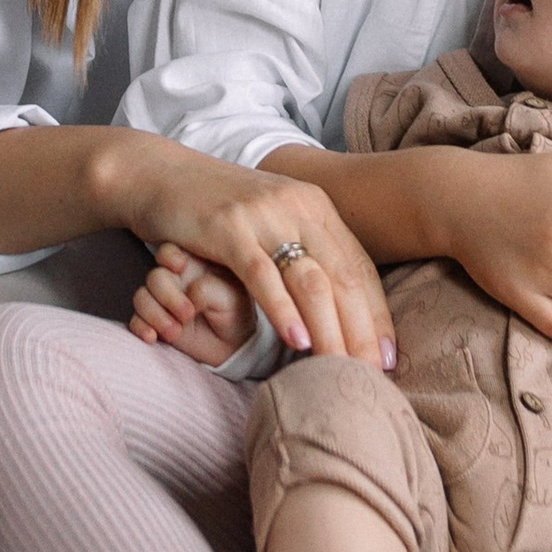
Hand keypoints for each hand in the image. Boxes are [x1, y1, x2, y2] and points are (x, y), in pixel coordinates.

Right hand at [105, 136, 394, 363]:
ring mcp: (264, 214)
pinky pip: (264, 275)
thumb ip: (303, 251)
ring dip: (331, 330)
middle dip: (362, 332)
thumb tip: (338, 306)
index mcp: (315, 206)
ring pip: (311, 280)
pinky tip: (298, 341)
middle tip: (374, 376)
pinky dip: (284, 311)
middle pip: (343, 277)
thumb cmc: (218, 207)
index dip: (378, 316)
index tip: (390, 359)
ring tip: (342, 369)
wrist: (161, 174)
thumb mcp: (272, 221)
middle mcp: (297, 206)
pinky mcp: (229, 227)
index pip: (359, 268)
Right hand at [131, 244, 257, 365]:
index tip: (179, 266)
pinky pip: (135, 321)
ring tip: (176, 332)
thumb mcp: (230, 296)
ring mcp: (161, 302)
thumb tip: (188, 294)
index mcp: (191, 264)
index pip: (169, 251)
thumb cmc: (234, 311)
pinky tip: (152, 338)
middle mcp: (173, 280)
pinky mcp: (153, 323)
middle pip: (154, 277)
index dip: (169, 256)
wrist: (233, 345)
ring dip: (155, 315)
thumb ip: (208, 289)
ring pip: (142, 298)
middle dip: (167, 296)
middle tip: (187, 314)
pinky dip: (140, 328)